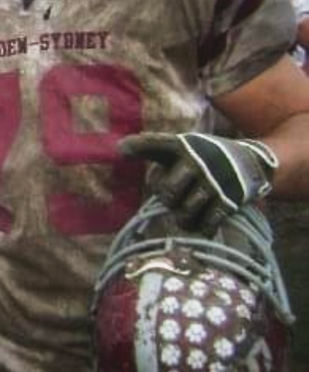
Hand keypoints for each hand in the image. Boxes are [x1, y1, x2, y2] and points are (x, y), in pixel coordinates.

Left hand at [119, 132, 278, 234]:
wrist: (251, 160)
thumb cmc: (205, 156)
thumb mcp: (183, 147)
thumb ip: (155, 150)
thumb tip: (120, 149)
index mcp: (182, 146)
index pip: (157, 143)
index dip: (138, 146)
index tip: (121, 150)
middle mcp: (197, 161)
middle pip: (167, 194)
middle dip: (168, 201)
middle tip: (175, 199)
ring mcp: (214, 181)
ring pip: (184, 213)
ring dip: (184, 218)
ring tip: (188, 213)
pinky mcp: (229, 200)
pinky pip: (207, 225)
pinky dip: (203, 228)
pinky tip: (204, 223)